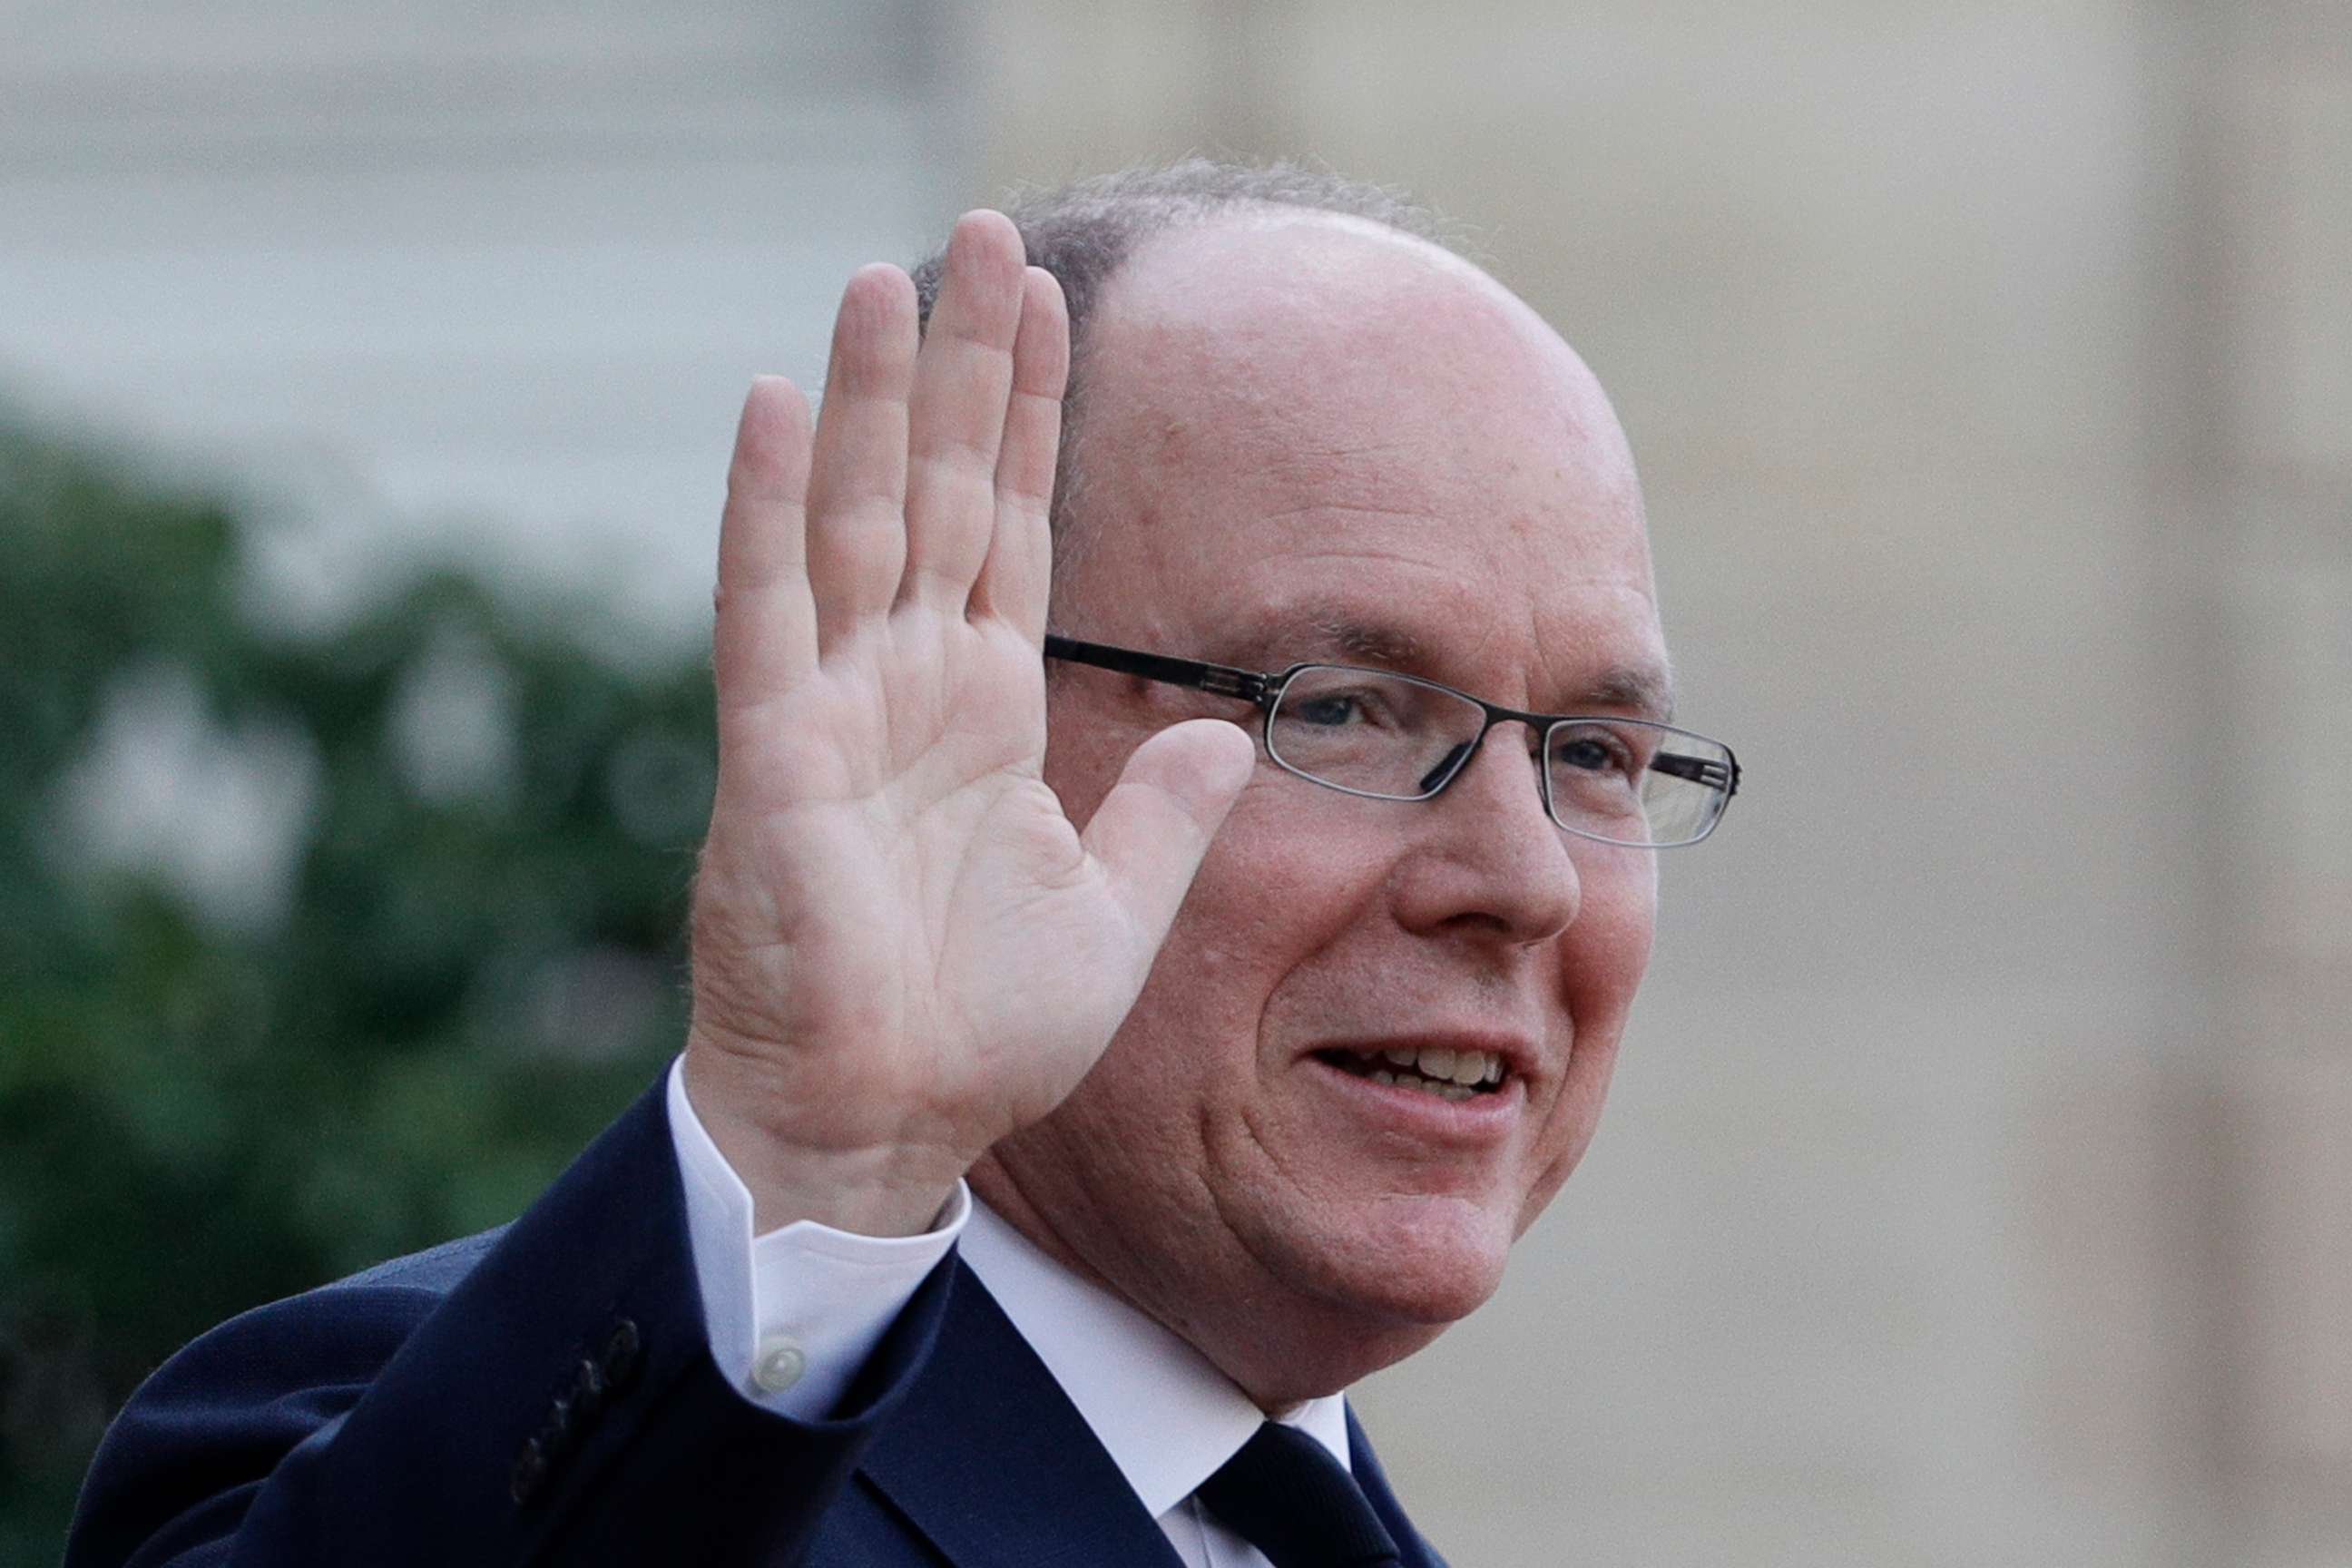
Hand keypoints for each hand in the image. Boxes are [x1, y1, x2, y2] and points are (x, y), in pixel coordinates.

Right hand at [682, 212, 1254, 1235]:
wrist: (884, 1126)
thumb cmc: (979, 1032)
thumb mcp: (1115, 912)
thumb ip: (1166, 814)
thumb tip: (1225, 729)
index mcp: (986, 708)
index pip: (1015, 528)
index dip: (1032, 420)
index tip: (1052, 308)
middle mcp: (909, 684)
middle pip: (941, 491)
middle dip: (964, 366)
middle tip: (983, 236)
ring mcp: (836, 708)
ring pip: (857, 518)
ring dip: (874, 397)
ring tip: (892, 276)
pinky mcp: (774, 753)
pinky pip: (767, 608)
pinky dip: (770, 506)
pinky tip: (784, 401)